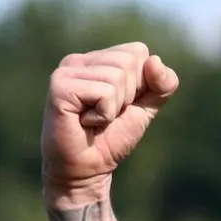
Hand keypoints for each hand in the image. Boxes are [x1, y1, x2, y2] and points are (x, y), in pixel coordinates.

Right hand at [41, 42, 178, 202]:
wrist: (88, 169)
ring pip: (117, 77)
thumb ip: (161, 85)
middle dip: (129, 95)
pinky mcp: (59, 86)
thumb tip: (155, 60)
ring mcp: (66, 72)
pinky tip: (85, 122)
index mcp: (98, 60)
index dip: (142, 83)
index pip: (138, 51)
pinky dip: (104, 114)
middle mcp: (79, 60)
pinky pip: (104, 92)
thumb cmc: (113, 137)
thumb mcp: (145, 107)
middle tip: (106, 114)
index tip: (121, 104)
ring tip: (94, 119)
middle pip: (129, 62)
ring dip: (114, 108)